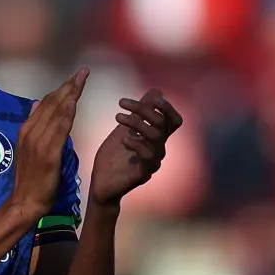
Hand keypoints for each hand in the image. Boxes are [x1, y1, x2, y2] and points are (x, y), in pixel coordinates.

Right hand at [8, 68, 89, 222]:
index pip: (45, 104)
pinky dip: (67, 112)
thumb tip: (36, 103)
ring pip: (56, 111)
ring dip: (70, 93)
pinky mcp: (47, 152)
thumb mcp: (29, 149)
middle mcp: (30, 131)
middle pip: (52, 103)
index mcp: (26, 130)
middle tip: (83, 71)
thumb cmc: (30, 179)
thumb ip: (34, 126)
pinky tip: (75, 102)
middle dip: (68, 86)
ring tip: (82, 79)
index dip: (61, 89)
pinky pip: (59, 128)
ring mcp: (38, 141)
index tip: (75, 77)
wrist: (25, 201)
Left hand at [90, 89, 182, 207]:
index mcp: (155, 138)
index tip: (152, 97)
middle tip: (121, 102)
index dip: (167, 108)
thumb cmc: (113, 156)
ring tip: (117, 117)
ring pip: (156, 137)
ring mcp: (152, 162)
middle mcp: (157, 149)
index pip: (173, 121)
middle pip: (162, 124)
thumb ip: (139, 113)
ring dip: (136, 122)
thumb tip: (156, 91)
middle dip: (143, 109)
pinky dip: (137, 144)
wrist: (101, 183)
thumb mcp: (124, 129)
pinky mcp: (143, 174)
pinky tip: (123, 139)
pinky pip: (148, 157)